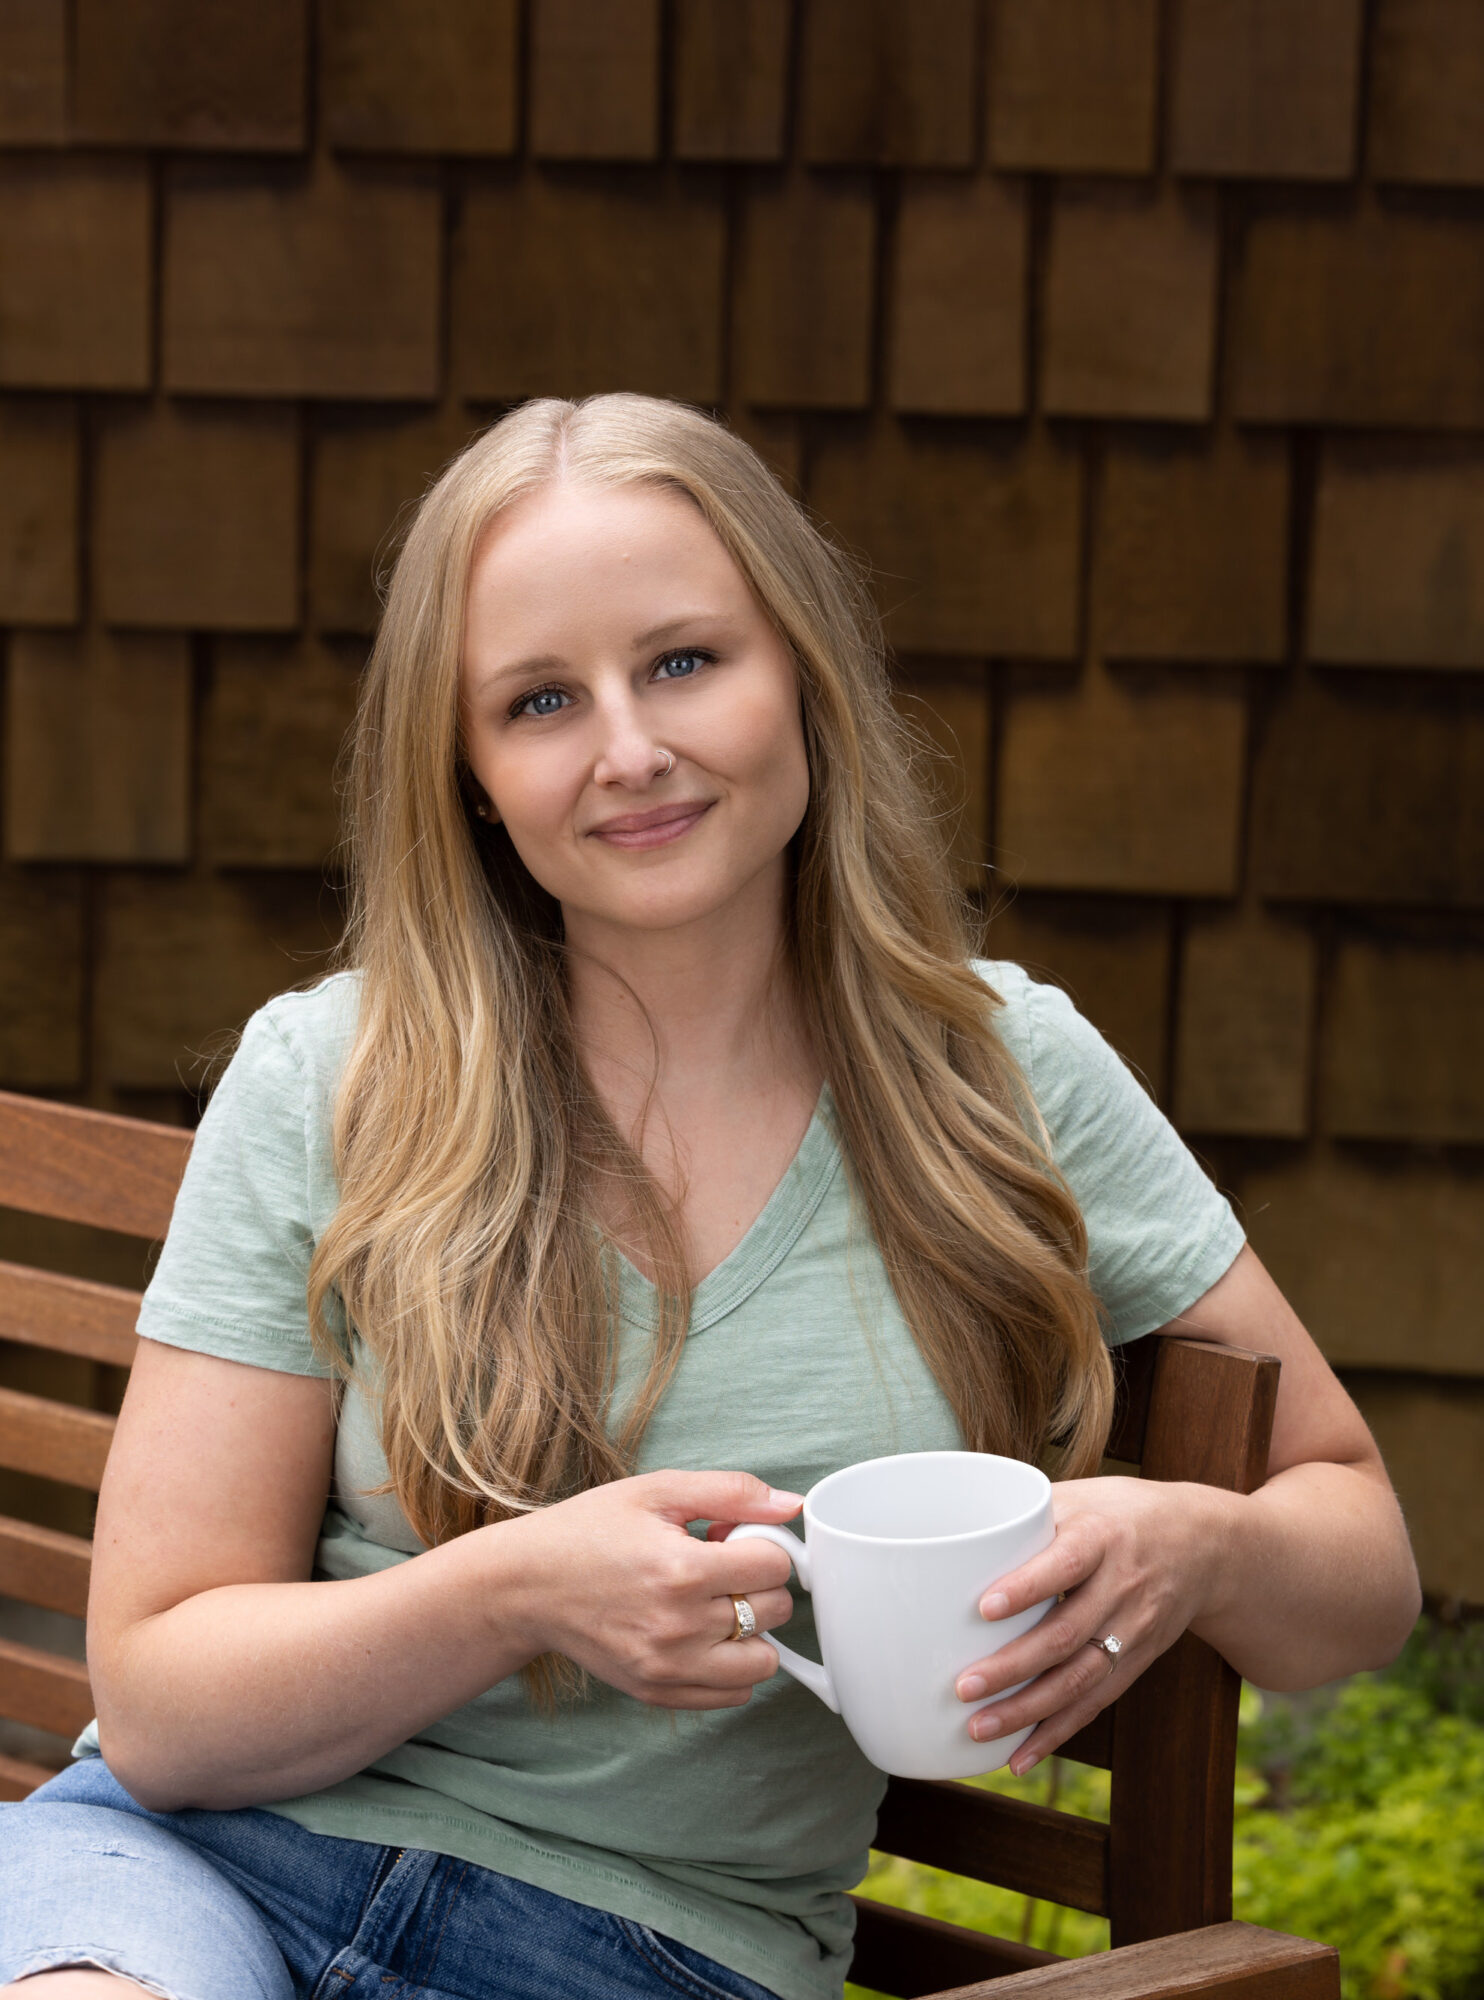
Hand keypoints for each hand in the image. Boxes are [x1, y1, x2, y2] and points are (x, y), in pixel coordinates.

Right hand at [503, 1470, 800, 1709]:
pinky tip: (702, 1634)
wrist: (527, 1584)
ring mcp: (668, 1667)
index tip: (733, 1538)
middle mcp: (679, 1627)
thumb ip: (732, 1492)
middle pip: (774, 1610)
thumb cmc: (589, 1531)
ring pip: (763, 1662)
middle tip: (718, 1566)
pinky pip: (733, 1695)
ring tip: (714, 1604)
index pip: (774, 1564)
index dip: (761, 1543)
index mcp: (682, 1570)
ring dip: (752, 1630)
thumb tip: (792, 1505)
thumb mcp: (657, 1491)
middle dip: (758, 1582)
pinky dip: (731, 1666)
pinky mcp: (657, 1692)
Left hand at [952, 1475, 1229, 1774]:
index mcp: (1103, 1537)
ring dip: (1028, 1711)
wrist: (1205, 1546)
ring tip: (978, 1728)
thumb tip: (953, 1530)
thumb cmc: (1122, 1513)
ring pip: (1080, 1679)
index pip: (1066, 1564)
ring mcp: (1133, 1630)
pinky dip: (1057, 1732)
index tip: (983, 1607)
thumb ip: (1027, 1514)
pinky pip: (1095, 1702)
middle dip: (1013, 1666)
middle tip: (963, 1687)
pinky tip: (1019, 1756)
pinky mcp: (1137, 1662)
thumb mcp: (1084, 1497)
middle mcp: (1121, 1587)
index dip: (1027, 1587)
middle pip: (1067, 1634)